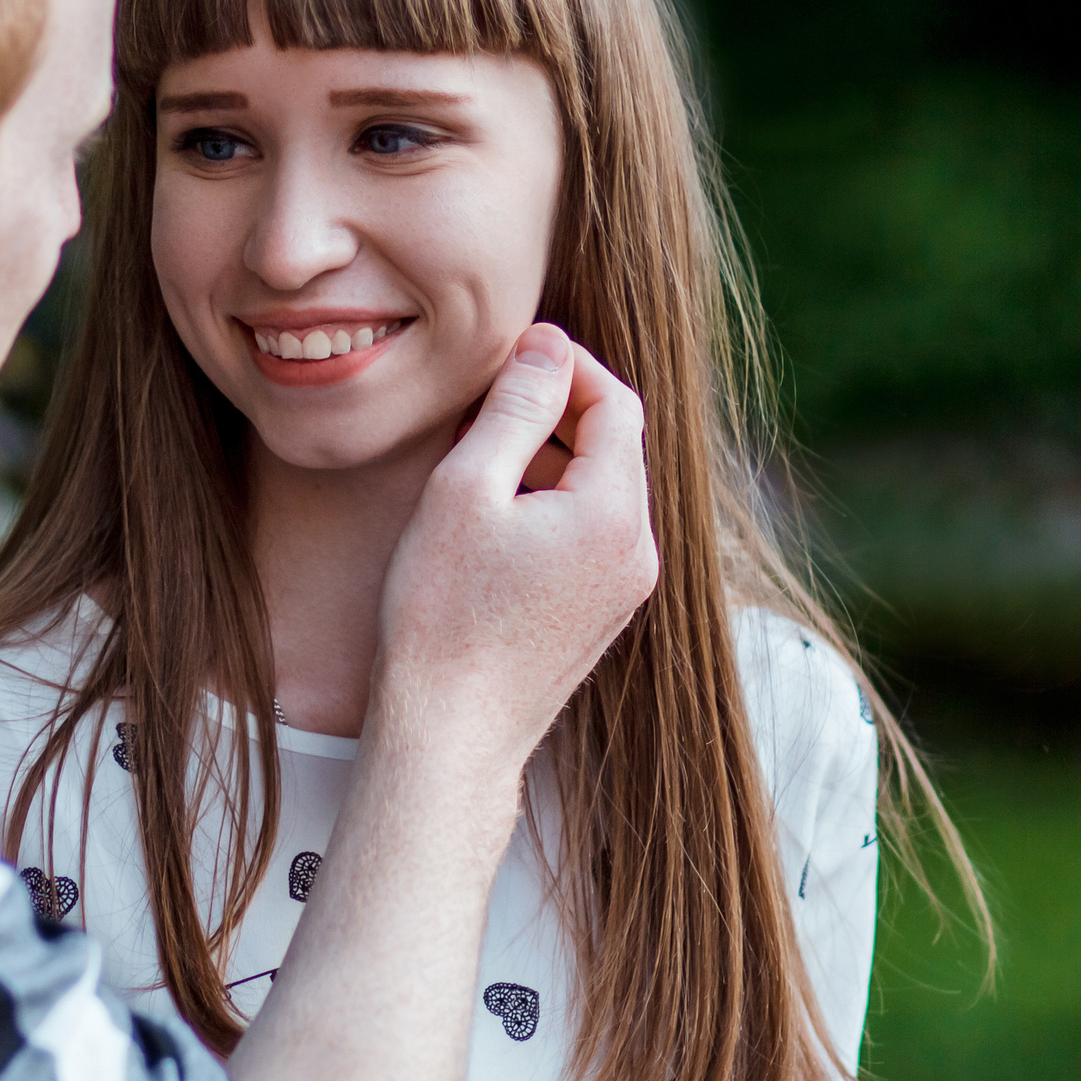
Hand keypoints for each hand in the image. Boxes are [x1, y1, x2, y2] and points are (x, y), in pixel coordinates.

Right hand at [372, 323, 657, 787]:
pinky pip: (591, 534)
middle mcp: (638, 551)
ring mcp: (624, 589)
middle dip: (557, 410)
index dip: (566, 365)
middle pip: (615, 445)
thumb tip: (547, 345)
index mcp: (614, 514)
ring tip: (479, 460)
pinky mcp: (602, 616)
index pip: (616, 402)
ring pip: (602, 490)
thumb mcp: (465, 490)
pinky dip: (552, 505)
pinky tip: (493, 519)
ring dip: (551, 458)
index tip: (511, 356)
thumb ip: (514, 408)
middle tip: (486, 402)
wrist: (448, 735)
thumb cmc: (442, 616)